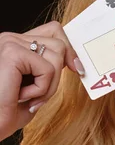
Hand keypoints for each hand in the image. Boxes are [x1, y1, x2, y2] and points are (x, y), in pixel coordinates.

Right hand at [0, 21, 81, 141]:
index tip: (77, 69)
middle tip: (39, 97)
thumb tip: (74, 61)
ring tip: (28, 98)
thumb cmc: (6, 113)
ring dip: (49, 86)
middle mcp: (11, 39)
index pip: (53, 31)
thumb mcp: (35, 89)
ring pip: (57, 56)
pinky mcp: (12, 53)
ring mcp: (10, 43)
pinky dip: (41, 89)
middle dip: (57, 76)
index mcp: (16, 44)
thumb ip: (49, 71)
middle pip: (59, 44)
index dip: (69, 48)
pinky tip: (20, 96)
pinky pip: (47, 69)